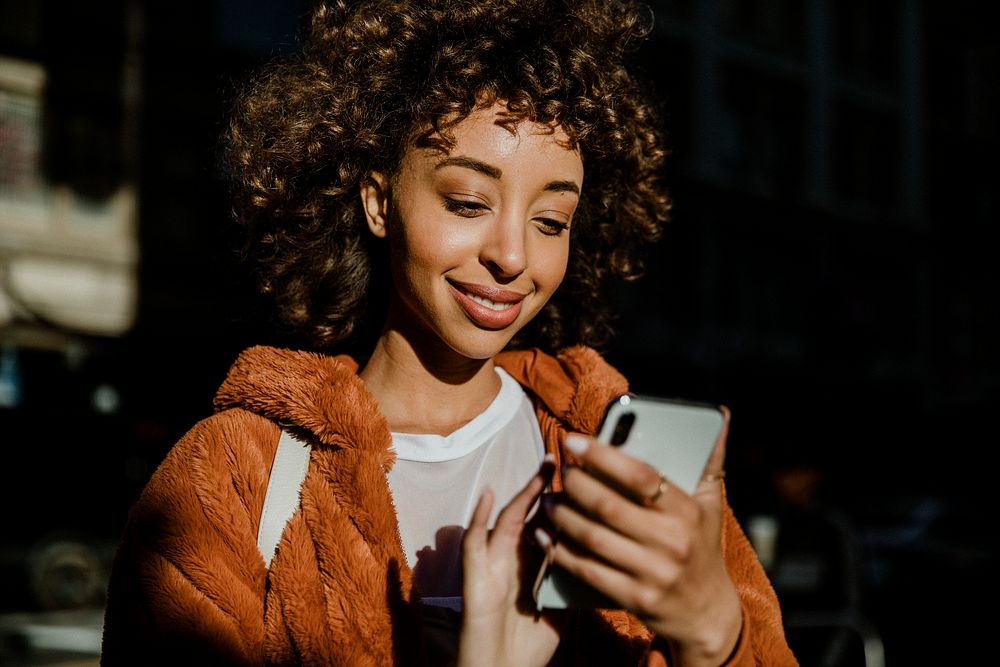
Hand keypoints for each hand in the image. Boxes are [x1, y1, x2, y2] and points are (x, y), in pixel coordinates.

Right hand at [455, 459, 564, 666]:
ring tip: (538, 472)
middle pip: (528, 518)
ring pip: (505, 524)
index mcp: (531, 568)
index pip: (548, 527)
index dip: (561, 503)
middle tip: (560, 461)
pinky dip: (477, 522)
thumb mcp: (559, 613)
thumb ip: (570, 586)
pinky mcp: (474, 582)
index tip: (582, 479)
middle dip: (542, 490)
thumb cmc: (526, 650)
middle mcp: (511, 562)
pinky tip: (486, 499)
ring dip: (520, 496)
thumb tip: (601, 563)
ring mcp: (492, 568)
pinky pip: (473, 547)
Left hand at [538, 427, 741, 666]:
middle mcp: (671, 543)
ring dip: (563, 515)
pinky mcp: (634, 598)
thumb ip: (709, 458)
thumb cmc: (702, 544)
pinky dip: (561, 551)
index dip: (603, 455)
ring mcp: (652, 573)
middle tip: (559, 470)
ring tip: (549, 499)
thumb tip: (720, 413)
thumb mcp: (710, 503)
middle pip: (609, 506)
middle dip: (576, 484)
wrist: (706, 612)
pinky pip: (587, 570)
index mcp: (687, 513)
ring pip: (593, 538)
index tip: (573, 439)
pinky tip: (545, 535)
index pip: (641, 477)